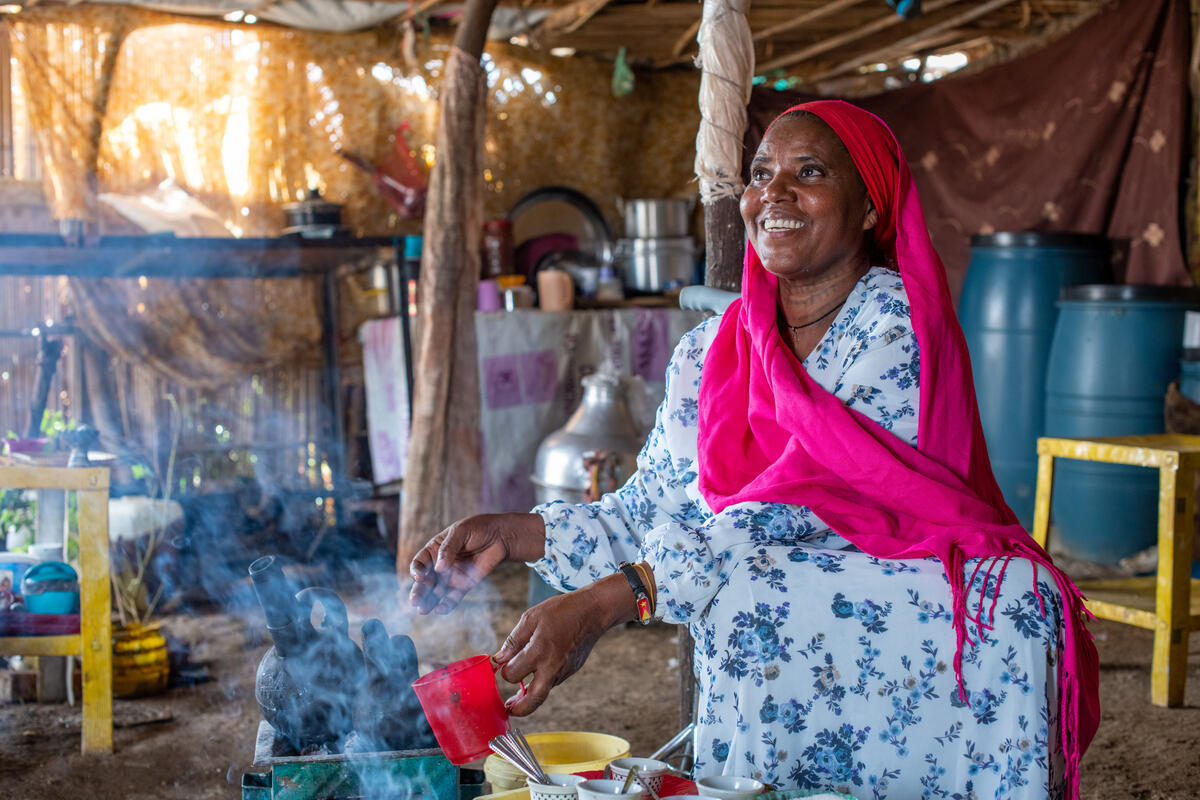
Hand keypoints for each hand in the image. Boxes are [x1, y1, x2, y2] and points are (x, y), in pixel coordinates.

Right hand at [408, 513, 544, 614]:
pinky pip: (453, 598)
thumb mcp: (460, 532)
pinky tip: (440, 610)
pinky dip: (446, 605)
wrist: (499, 536)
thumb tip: (439, 568)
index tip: (420, 577)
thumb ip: (448, 549)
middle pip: (425, 581)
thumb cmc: (477, 528)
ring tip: (423, 610)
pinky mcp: (464, 585)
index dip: (417, 571)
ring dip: (429, 602)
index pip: (420, 563)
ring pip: (436, 592)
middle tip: (415, 601)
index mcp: (434, 550)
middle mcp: (439, 565)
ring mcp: (451, 576)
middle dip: (419, 591)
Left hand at [492, 574, 637, 715]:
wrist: (593, 611)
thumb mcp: (531, 618)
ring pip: (544, 691)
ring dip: (531, 696)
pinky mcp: (572, 671)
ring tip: (519, 695)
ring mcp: (564, 671)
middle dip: (519, 708)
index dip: (505, 671)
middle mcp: (552, 666)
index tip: (504, 664)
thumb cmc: (561, 611)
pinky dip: (543, 682)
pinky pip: (553, 681)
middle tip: (509, 709)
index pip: (513, 675)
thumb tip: (500, 659)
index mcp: (539, 651)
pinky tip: (538, 672)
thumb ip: (514, 641)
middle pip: (533, 699)